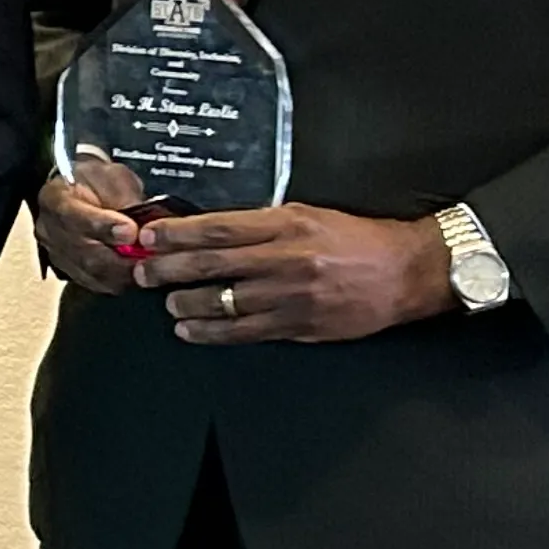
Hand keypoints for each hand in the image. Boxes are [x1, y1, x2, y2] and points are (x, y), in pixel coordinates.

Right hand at [31, 156, 148, 294]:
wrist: (82, 190)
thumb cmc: (96, 181)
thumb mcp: (112, 176)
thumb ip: (124, 199)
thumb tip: (140, 225)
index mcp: (54, 198)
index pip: (74, 217)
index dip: (103, 226)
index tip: (130, 230)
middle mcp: (49, 229)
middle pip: (83, 252)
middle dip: (119, 257)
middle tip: (147, 254)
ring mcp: (57, 252)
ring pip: (91, 272)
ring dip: (122, 272)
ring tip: (147, 263)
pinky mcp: (70, 269)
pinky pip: (96, 283)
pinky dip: (119, 280)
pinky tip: (135, 271)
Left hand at [133, 204, 453, 343]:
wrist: (406, 272)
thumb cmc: (357, 241)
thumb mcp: (307, 215)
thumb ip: (262, 224)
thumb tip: (211, 233)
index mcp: (285, 224)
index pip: (217, 229)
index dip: (177, 235)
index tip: (150, 238)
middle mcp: (284, 259)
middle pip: (210, 265)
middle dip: (168, 270)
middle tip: (143, 272)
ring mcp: (291, 296)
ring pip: (222, 302)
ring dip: (185, 304)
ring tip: (167, 304)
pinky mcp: (299, 325)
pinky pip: (245, 331)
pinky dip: (211, 332)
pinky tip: (191, 330)